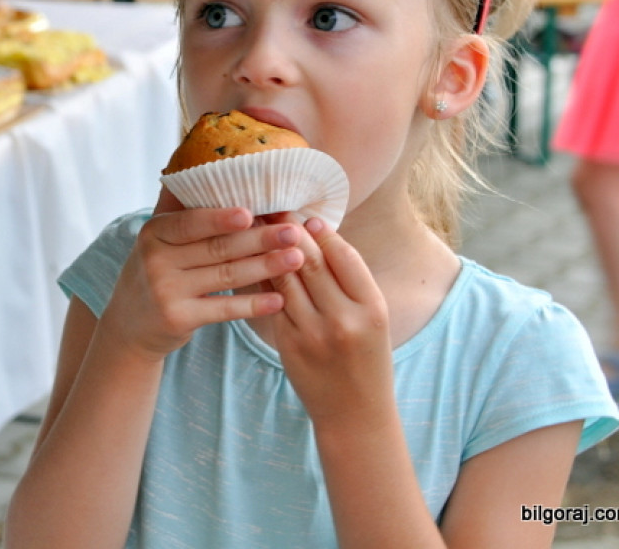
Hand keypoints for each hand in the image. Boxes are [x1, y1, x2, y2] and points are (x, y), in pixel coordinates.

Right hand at [97, 188, 301, 361]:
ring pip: (225, 276)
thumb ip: (183, 213)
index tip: (251, 212)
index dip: (220, 218)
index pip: (190, 223)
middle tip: (293, 231)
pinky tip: (278, 300)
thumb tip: (206, 162)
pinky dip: (252, 305)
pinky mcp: (178, 319)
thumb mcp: (157, 240)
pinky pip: (223, 309)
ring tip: (297, 259)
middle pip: (216, 248)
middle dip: (259, 239)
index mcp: (153, 233)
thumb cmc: (157, 272)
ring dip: (265, 267)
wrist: (130, 324)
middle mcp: (156, 260)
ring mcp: (166, 291)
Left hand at [265, 218, 394, 426]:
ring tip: (258, 227)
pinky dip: (261, 277)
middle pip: (312, 263)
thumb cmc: (366, 360)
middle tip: (275, 209)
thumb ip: (351, 283)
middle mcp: (343, 320)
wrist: (355, 415)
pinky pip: (271, 301)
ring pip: (286, 279)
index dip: (324, 233)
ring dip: (270, 250)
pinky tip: (250, 260)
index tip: (308, 217)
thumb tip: (319, 236)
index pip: (345, 257)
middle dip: (292, 232)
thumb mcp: (373, 320)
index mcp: (373, 309)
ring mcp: (313, 334)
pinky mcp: (288, 344)